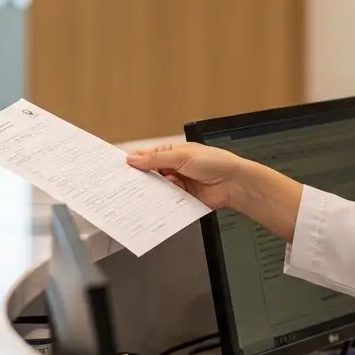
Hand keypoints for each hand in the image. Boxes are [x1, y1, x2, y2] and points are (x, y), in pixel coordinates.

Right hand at [125, 142, 253, 210]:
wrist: (234, 183)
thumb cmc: (214, 162)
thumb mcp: (181, 156)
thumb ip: (156, 159)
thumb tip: (134, 158)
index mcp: (172, 153)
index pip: (148, 156)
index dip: (135, 161)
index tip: (121, 167)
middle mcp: (174, 168)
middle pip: (151, 174)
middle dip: (142, 178)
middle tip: (127, 184)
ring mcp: (178, 184)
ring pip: (158, 188)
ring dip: (153, 190)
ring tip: (143, 193)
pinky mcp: (183, 199)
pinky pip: (168, 201)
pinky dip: (163, 201)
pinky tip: (158, 202)